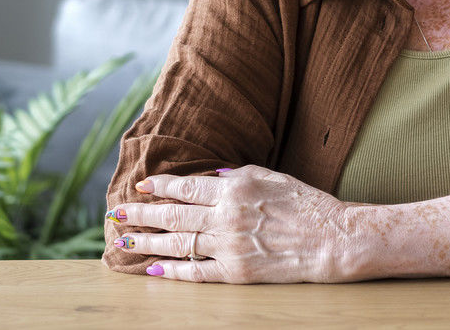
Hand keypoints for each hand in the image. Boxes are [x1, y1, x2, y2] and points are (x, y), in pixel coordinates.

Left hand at [107, 165, 351, 283]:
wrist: (333, 239)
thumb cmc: (306, 204)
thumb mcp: (270, 176)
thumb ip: (235, 175)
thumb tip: (207, 177)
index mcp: (234, 189)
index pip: (185, 187)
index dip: (159, 186)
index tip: (140, 185)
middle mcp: (226, 217)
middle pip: (173, 215)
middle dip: (141, 214)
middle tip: (116, 213)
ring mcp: (230, 247)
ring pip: (178, 243)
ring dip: (148, 242)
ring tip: (124, 243)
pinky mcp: (237, 273)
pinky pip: (198, 272)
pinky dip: (173, 272)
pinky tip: (154, 270)